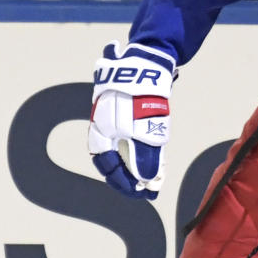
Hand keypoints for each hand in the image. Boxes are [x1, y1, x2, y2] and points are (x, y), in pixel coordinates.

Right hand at [88, 42, 174, 197]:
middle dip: (131, 176)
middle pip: (115, 159)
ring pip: (125, 148)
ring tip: (155, 176)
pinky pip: (134, 135)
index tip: (141, 194)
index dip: (124, 184)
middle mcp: (105, 127)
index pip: (108, 168)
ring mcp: (116, 117)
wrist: (145, 64)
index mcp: (101, 134)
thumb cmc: (139, 99)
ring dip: (139, 163)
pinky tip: (156, 156)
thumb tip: (147, 180)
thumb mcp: (145, 134)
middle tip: (148, 189)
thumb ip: (146, 159)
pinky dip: (143, 148)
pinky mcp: (129, 109)